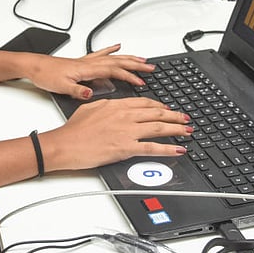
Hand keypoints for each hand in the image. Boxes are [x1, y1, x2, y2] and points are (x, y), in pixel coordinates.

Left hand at [24, 44, 154, 98]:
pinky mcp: (82, 62)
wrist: (34, 66)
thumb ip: (77, 91)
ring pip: (112, 57)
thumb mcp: (61, 87)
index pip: (113, 72)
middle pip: (117, 62)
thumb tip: (90, 94)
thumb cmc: (46, 76)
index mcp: (87, 70)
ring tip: (142, 59)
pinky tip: (116, 46)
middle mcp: (89, 63)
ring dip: (128, 58)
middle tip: (151, 68)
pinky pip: (100, 54)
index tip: (141, 82)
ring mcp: (86, 61)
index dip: (129, 76)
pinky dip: (110, 50)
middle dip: (135, 65)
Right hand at [40, 98, 191, 170]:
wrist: (65, 144)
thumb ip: (106, 105)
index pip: (144, 103)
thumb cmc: (73, 130)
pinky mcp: (126, 148)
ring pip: (158, 128)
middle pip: (156, 114)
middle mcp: (124, 116)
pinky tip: (178, 149)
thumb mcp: (90, 108)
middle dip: (174, 116)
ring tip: (187, 130)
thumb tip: (114, 105)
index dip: (159, 106)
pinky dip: (168, 149)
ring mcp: (126, 131)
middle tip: (185, 118)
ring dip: (176, 129)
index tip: (168, 109)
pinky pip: (152, 148)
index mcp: (116, 105)